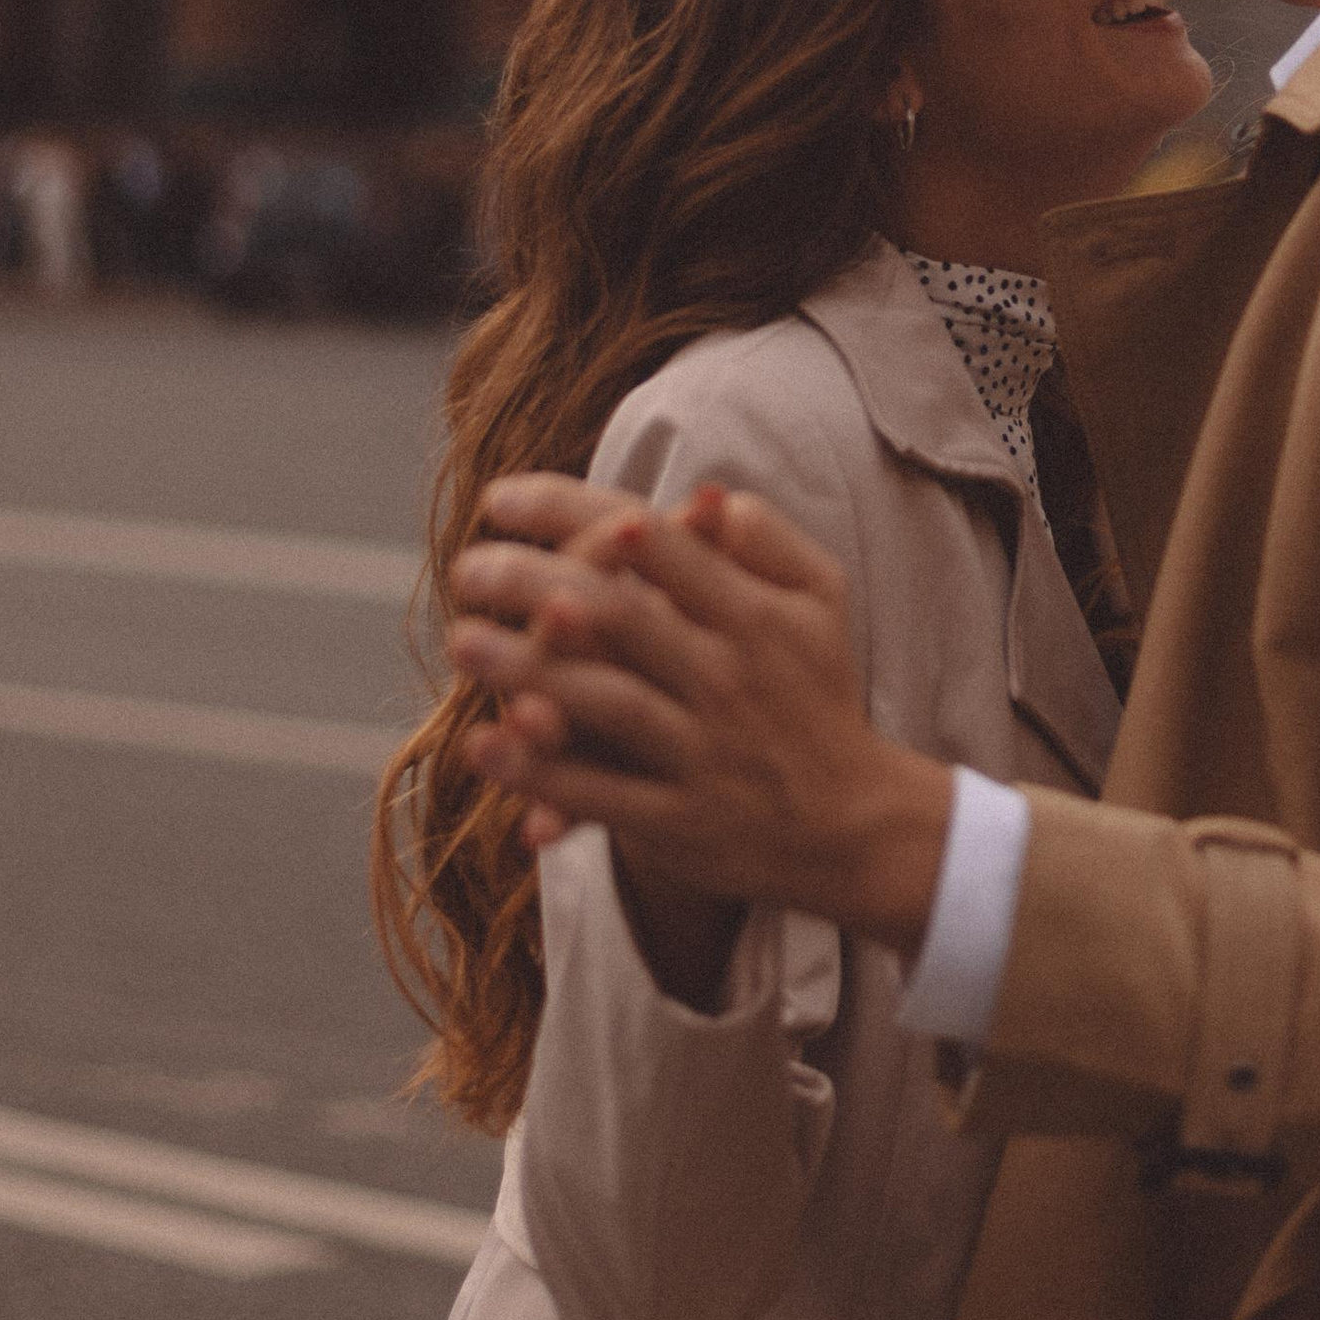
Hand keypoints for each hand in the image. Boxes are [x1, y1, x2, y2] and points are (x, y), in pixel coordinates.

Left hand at [449, 474, 953, 959]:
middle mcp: (729, 676)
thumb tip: (702, 494)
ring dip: (528, 672)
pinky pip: (603, 794)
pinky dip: (544, 774)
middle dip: (534, 583)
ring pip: (607, 703)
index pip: (657, 544)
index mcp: (755, 613)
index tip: (503, 499)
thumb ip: (766, 538)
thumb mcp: (821, 601)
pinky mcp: (681, 820)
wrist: (856, 824)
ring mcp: (705, 752)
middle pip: (621, 615)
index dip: (574, 513)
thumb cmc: (817, 696)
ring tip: (462, 643)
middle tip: (468, 567)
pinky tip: (486, 746)